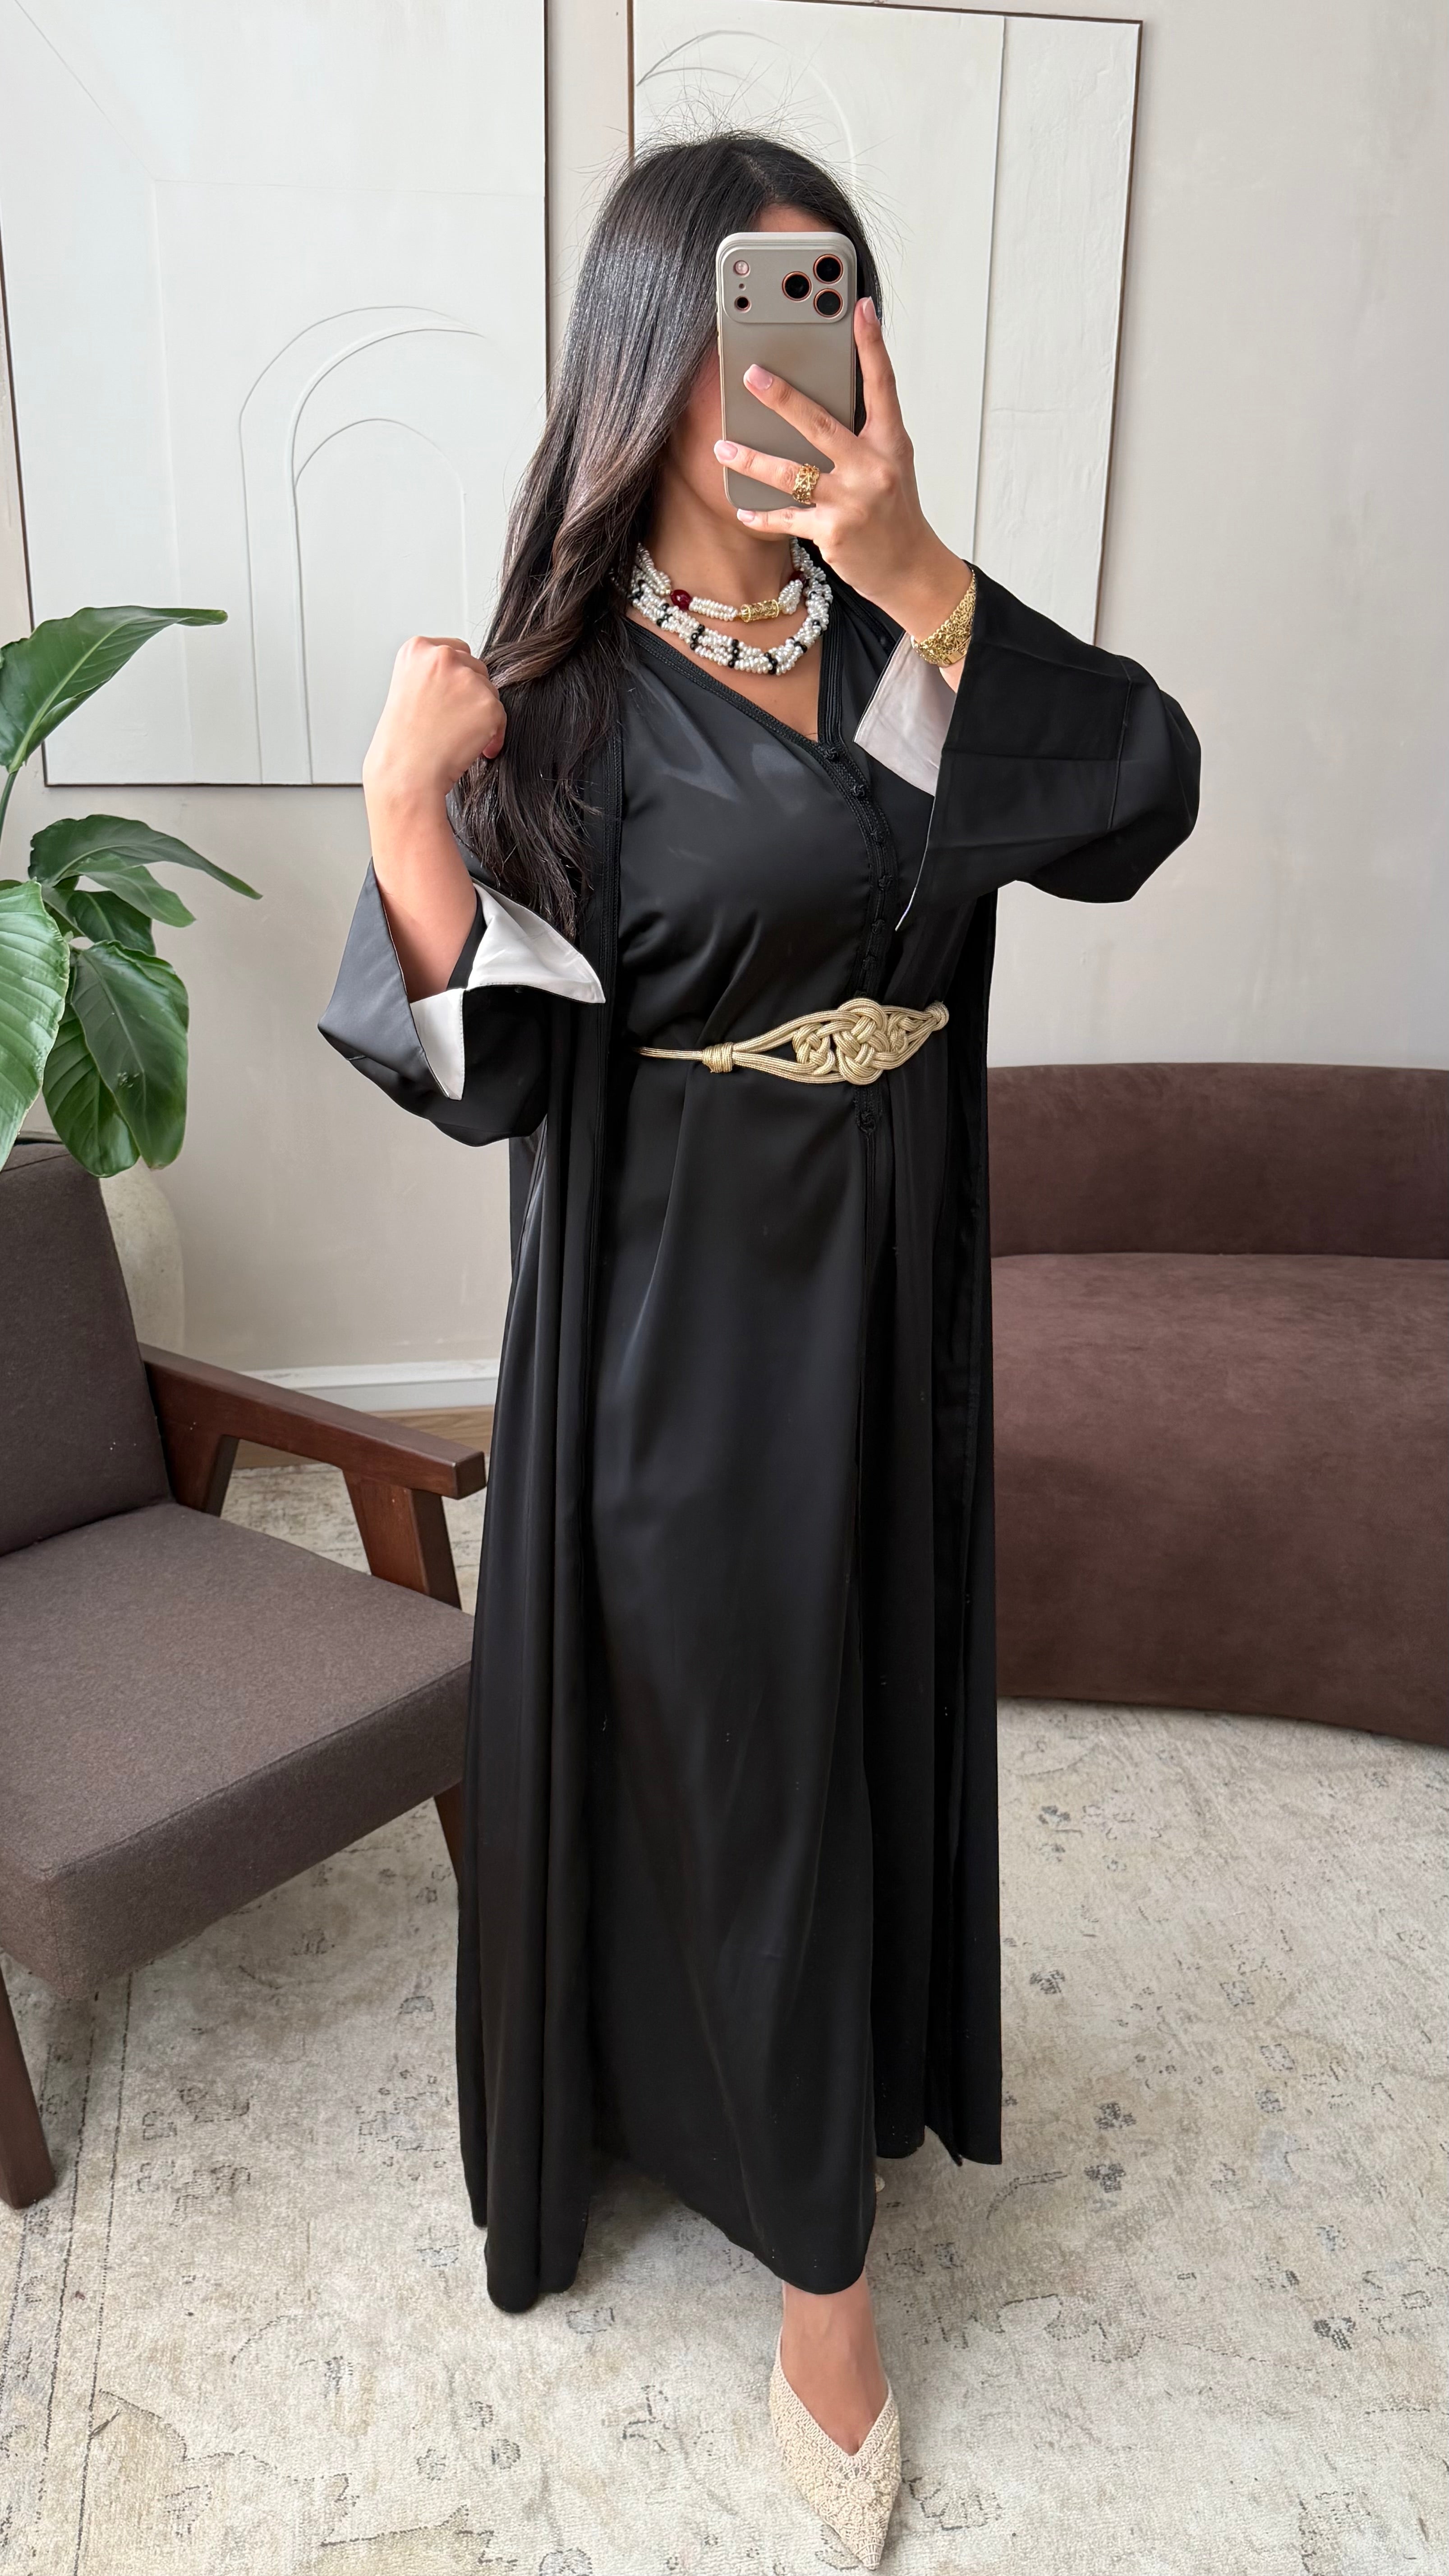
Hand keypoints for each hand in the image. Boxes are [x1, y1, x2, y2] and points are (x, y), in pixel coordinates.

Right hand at [362, 634, 505, 813]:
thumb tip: (463, 678)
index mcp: (417, 649)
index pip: (454, 651)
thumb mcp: (407, 690)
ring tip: (457, 737)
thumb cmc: (402, 742)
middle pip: (475, 668)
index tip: (449, 699)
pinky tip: (473, 749)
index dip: (455, 679)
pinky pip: (501, 717)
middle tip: (453, 722)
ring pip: (489, 691)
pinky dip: (493, 735)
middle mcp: (443, 656)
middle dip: (470, 695)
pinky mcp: (488, 704)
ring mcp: (467, 679)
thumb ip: (433, 675)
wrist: (405, 773)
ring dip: (481, 714)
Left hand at [713, 297, 969, 649]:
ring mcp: (852, 501)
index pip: (882, 385)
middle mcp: (872, 467)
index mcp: (890, 443)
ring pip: (791, 473)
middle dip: (782, 397)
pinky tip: (743, 508)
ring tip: (724, 447)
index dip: (871, 344)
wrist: (911, 570)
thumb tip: (822, 402)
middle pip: (820, 423)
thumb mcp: (891, 464)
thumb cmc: (896, 513)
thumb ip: (863, 434)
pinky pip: (786, 518)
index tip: (858, 307)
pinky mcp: (833, 532)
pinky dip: (762, 515)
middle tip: (751, 375)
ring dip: (752, 459)